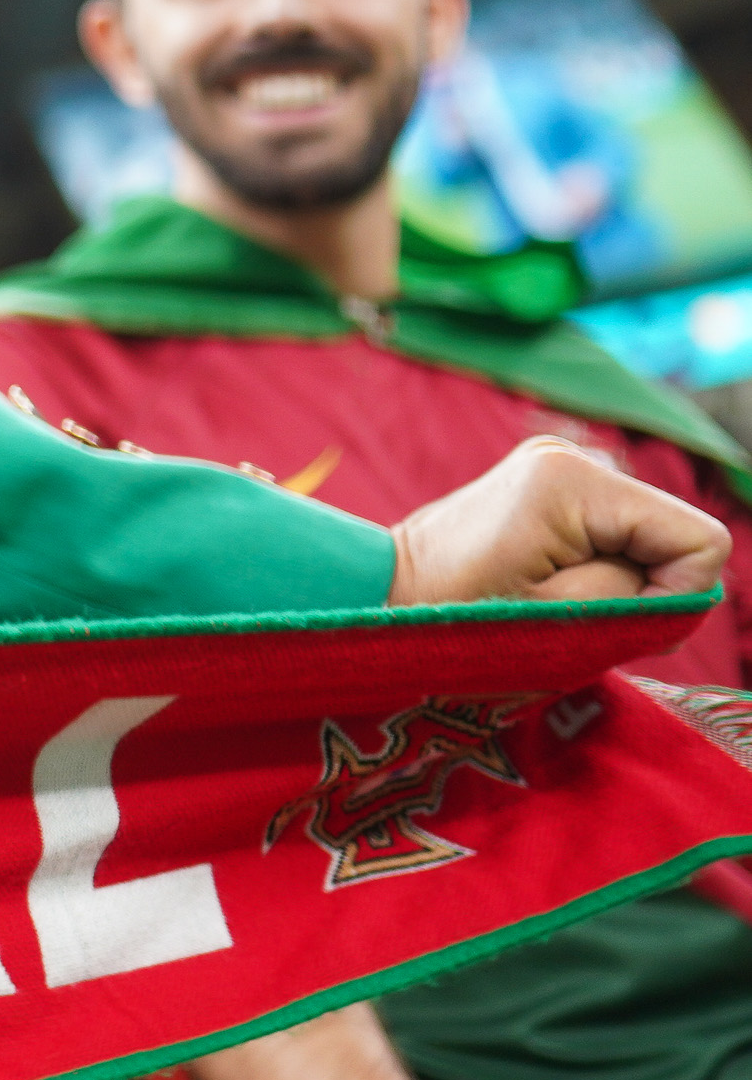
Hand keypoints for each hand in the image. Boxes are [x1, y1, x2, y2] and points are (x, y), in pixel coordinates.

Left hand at [388, 440, 727, 606]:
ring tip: (549, 599)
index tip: (617, 621)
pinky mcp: (547, 483)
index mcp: (572, 480)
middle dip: (643, 588)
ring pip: (646, 539)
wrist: (380, 593)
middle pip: (673, 536)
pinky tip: (546, 582)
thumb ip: (638, 601)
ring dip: (616, 582)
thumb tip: (687, 585)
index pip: (699, 540)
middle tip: (573, 615)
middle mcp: (569, 456)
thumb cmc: (456, 618)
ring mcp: (556, 464)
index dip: (678, 595)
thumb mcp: (561, 622)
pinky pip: (614, 534)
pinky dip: (596, 569)